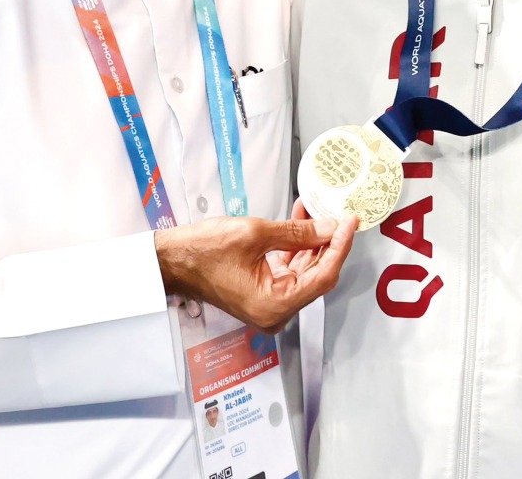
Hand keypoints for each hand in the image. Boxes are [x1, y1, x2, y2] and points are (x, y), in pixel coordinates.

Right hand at [155, 212, 355, 332]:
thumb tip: (330, 227)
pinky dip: (296, 246)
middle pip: (317, 275)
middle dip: (328, 242)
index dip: (340, 246)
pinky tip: (300, 221)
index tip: (350, 222)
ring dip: (312, 240)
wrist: (171, 260)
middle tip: (339, 214)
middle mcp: (275, 311)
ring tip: (317, 210)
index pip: (323, 275)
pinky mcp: (263, 293)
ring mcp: (269, 303)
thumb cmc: (203, 251)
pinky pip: (289, 270)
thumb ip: (298, 232)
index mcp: (275, 305)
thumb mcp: (255, 234)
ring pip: (305, 271)